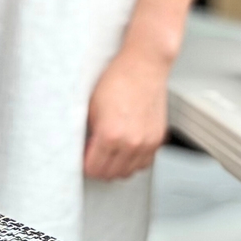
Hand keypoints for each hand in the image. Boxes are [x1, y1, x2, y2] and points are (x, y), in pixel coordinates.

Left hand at [83, 46, 169, 179]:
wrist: (144, 66)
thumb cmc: (118, 80)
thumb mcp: (90, 106)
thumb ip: (87, 131)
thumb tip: (83, 148)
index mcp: (110, 135)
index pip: (93, 169)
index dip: (84, 165)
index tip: (82, 158)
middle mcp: (131, 143)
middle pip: (110, 174)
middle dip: (98, 168)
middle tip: (92, 157)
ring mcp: (147, 143)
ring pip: (128, 172)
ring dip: (116, 168)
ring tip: (108, 155)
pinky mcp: (157, 139)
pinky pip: (145, 164)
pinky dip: (134, 162)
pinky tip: (125, 151)